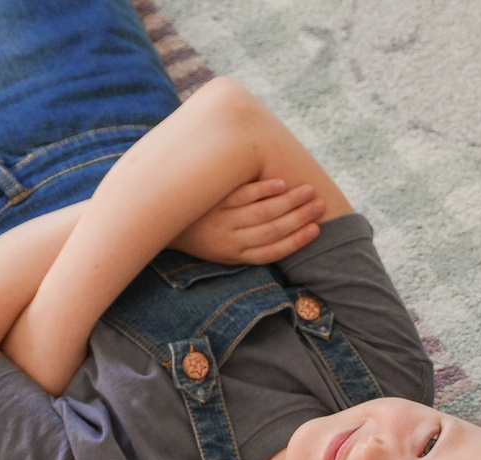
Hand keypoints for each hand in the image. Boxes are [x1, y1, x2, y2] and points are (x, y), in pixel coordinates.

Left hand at [174, 177, 326, 264]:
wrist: (160, 222)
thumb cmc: (197, 235)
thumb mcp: (219, 249)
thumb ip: (246, 243)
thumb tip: (282, 231)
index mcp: (234, 256)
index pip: (273, 252)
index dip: (297, 241)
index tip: (316, 229)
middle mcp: (230, 240)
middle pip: (273, 229)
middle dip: (300, 217)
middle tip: (320, 205)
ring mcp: (221, 219)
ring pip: (262, 212)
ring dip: (289, 201)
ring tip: (308, 191)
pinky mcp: (213, 200)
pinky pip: (242, 194)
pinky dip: (263, 189)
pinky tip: (280, 182)